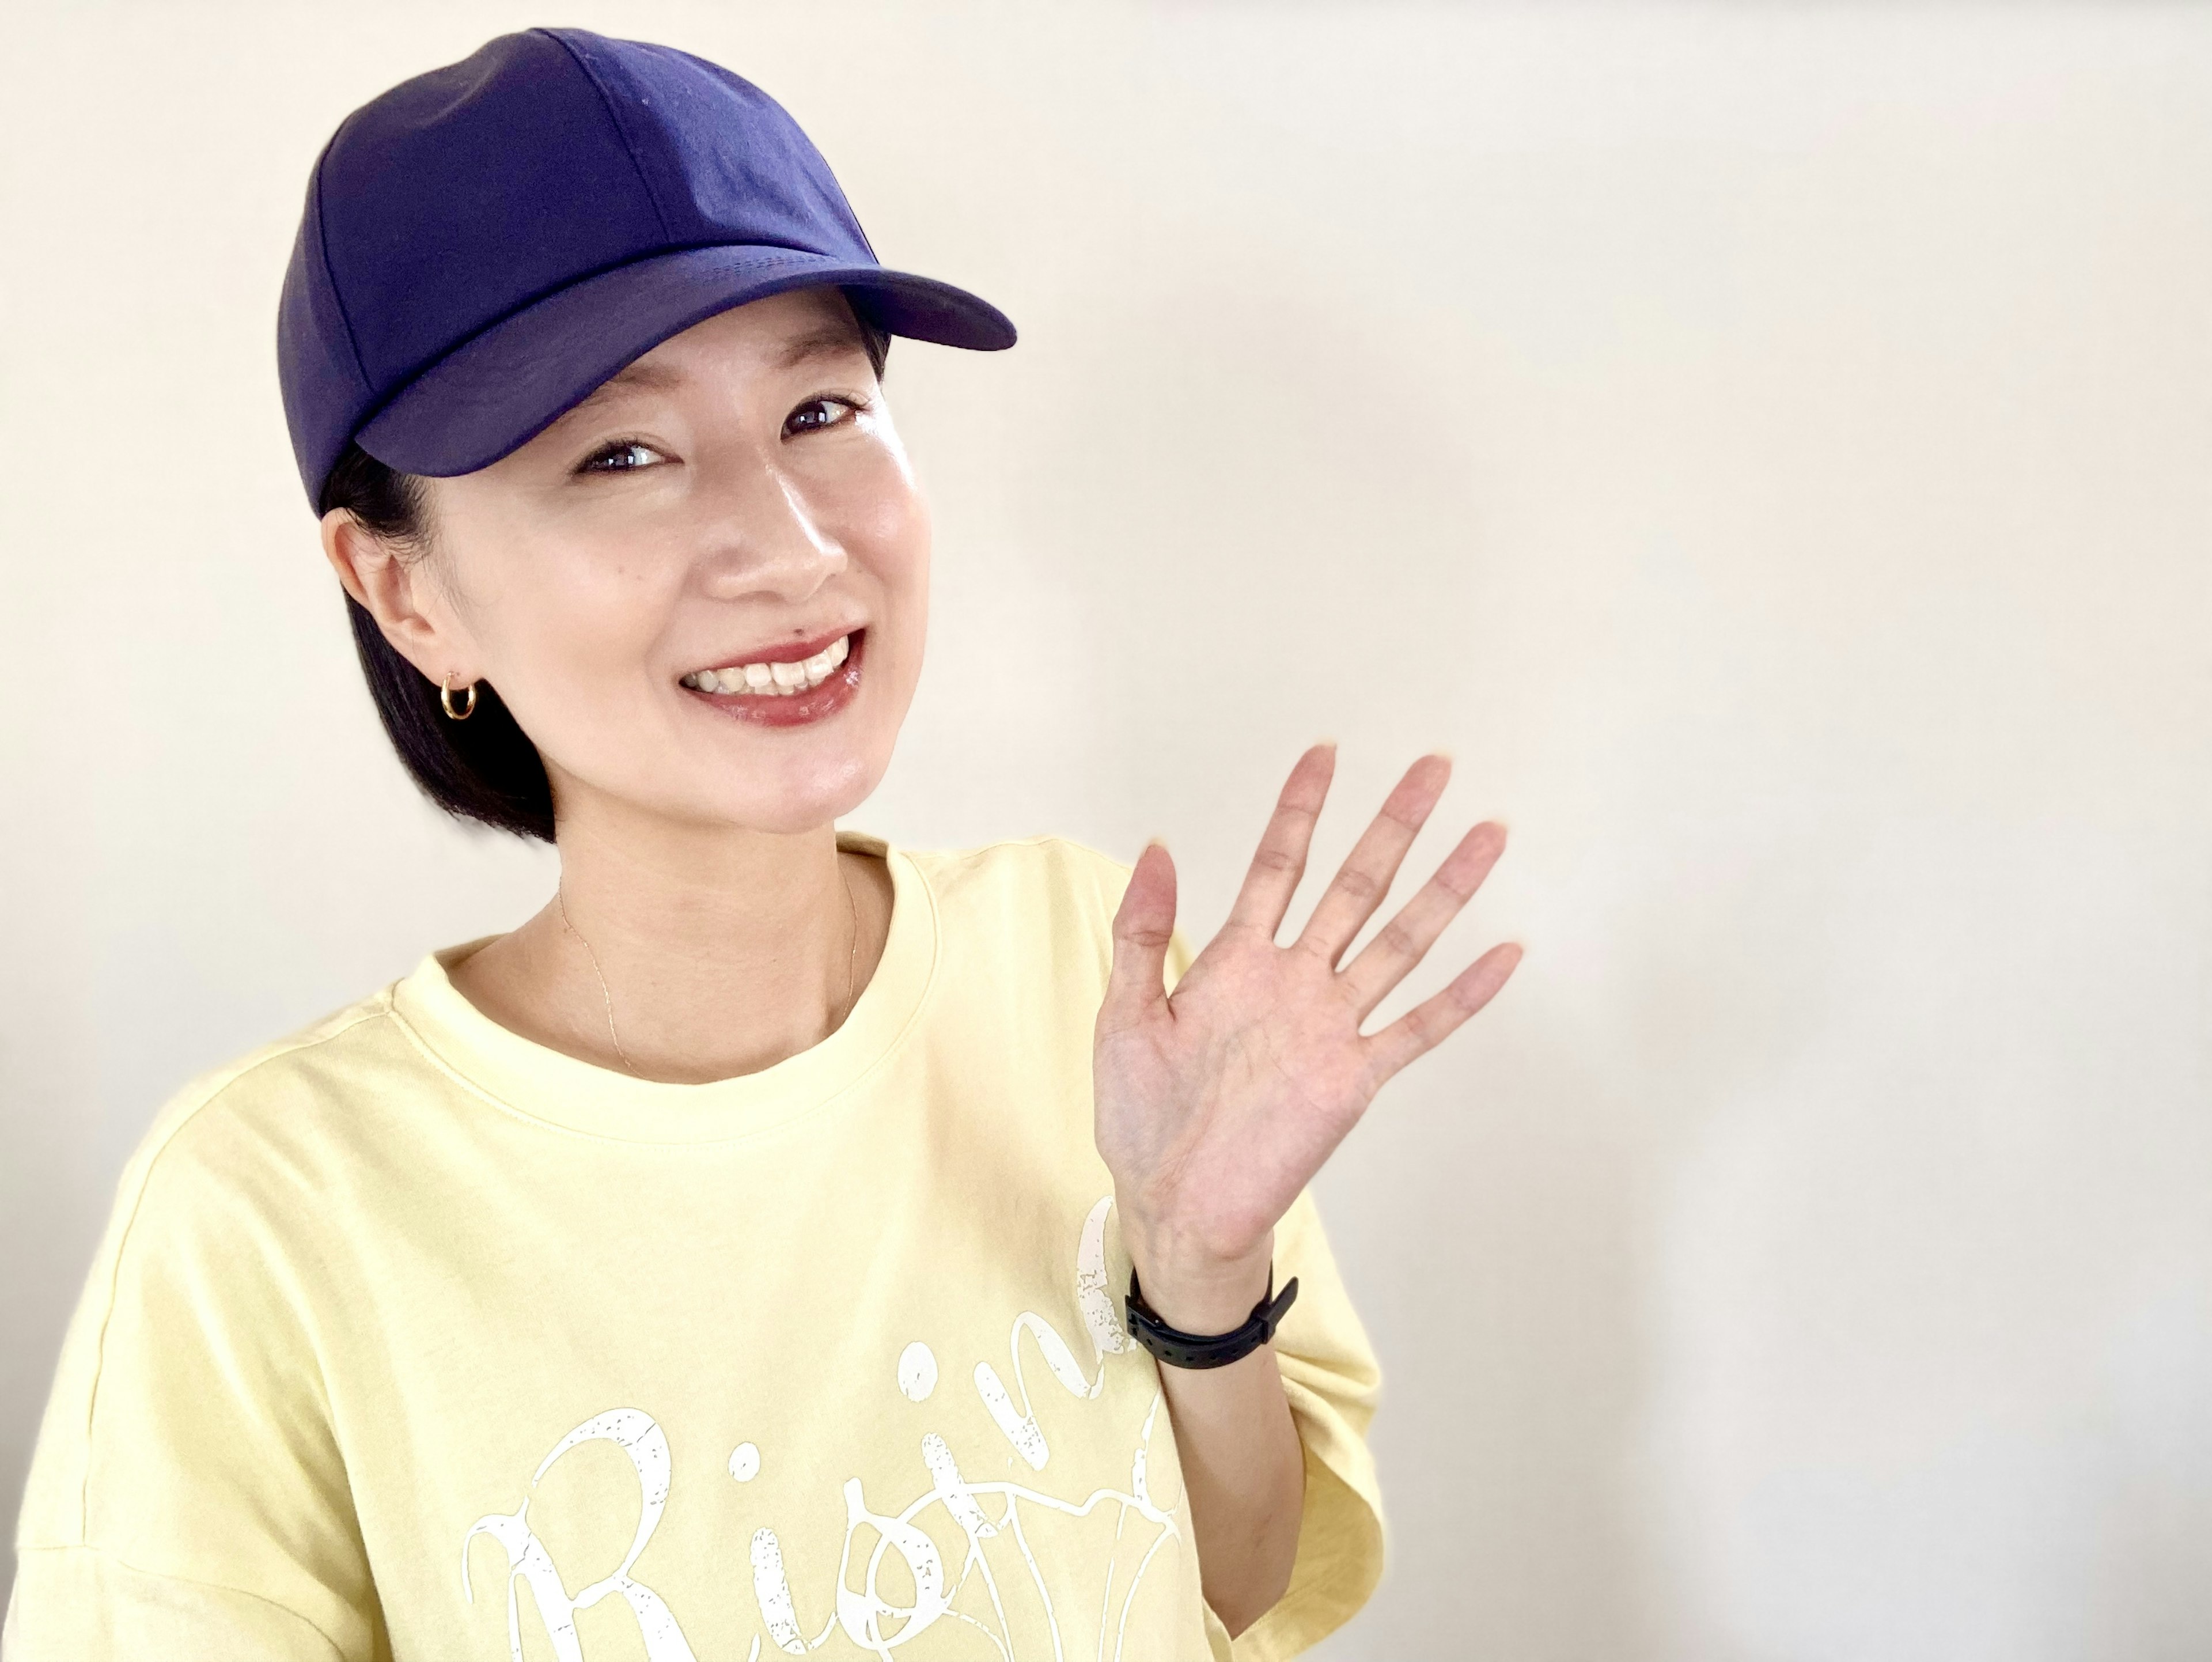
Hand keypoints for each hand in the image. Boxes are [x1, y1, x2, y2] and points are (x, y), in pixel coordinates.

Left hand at [1094, 743, 1520, 1330]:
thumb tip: (1156, 844)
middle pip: (1354, 885)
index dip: (1300, 811)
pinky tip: (1504, 954)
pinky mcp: (1353, 1079)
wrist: (1172, 1207)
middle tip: (1435, 765)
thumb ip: (1142, 932)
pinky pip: (1417, 1028)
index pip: (1277, 867)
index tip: (1326, 753)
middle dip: (1394, 826)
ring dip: (1444, 890)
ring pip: (1398, 941)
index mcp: (1235, 962)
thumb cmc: (1143, 1119)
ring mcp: (1329, 1027)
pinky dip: (1462, 995)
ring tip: (1486, 835)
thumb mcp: (1123, 1015)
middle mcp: (1294, 983)